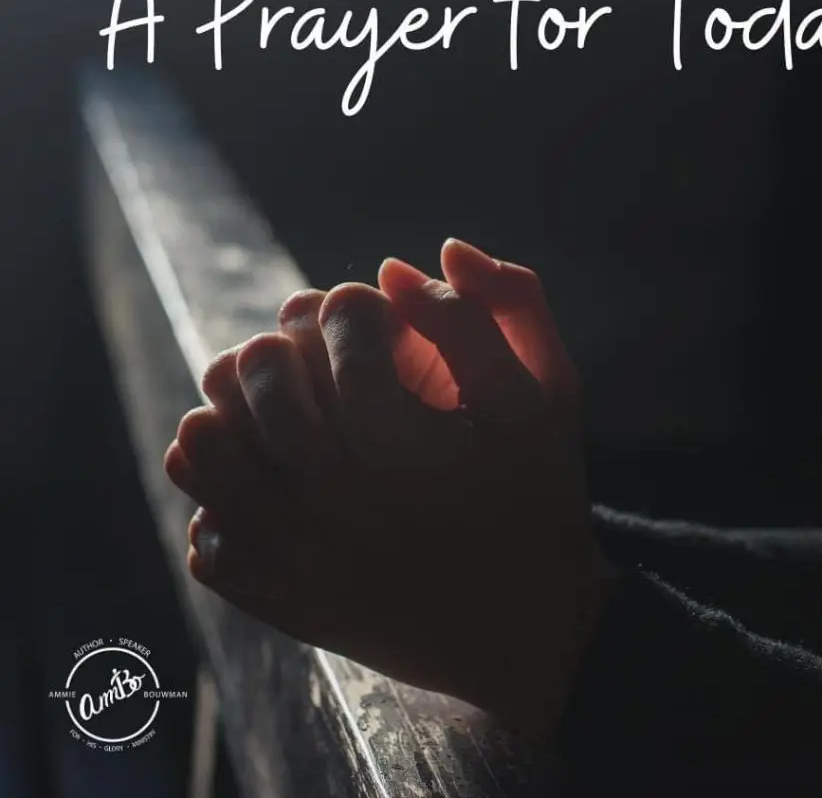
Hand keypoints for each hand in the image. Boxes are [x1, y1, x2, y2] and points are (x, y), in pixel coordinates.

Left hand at [165, 241, 615, 731]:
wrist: (525, 628)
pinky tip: (268, 477)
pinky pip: (208, 531)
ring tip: (281, 402)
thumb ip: (498, 309)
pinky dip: (223, 492)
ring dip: (236, 404)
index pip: (343, 335)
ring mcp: (301, 560)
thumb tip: (410, 260)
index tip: (367, 308)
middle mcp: (340, 506)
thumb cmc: (538, 497)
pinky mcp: (281, 603)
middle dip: (288, 340)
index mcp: (409, 448)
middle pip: (263, 378)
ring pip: (209, 445)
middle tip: (316, 346)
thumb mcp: (547, 395)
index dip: (352, 304)